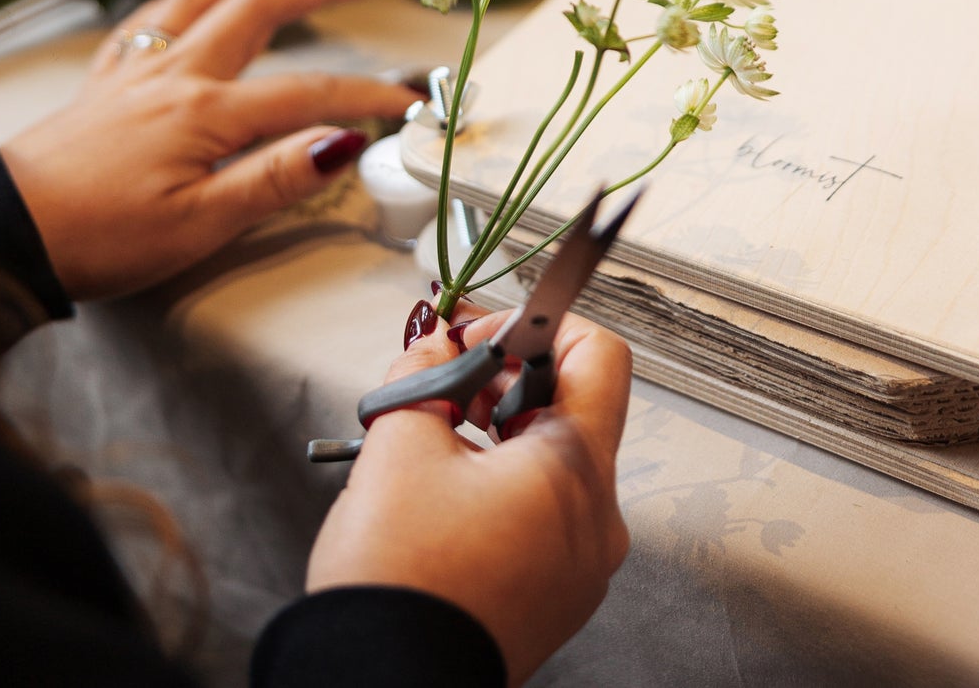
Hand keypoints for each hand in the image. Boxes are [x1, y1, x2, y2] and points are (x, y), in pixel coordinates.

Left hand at [0, 0, 415, 299]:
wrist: (5, 231)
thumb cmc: (97, 237)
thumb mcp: (198, 225)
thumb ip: (274, 179)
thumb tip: (343, 142)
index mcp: (207, 110)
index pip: (309, 93)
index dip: (367, 96)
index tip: (412, 101)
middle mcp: (176, 72)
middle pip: (260, 8)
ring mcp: (138, 69)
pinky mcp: (106, 82)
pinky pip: (152, 16)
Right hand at [307, 307, 632, 686]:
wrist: (380, 686)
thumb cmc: (400, 586)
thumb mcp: (400, 443)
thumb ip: (424, 374)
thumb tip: (434, 347)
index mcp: (576, 471)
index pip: (598, 354)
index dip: (539, 326)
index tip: (487, 331)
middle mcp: (597, 520)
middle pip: (572, 409)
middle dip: (503, 379)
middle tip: (445, 373)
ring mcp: (580, 567)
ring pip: (554, 464)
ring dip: (498, 432)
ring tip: (436, 432)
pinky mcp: (555, 597)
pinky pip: (544, 515)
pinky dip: (503, 485)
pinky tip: (446, 487)